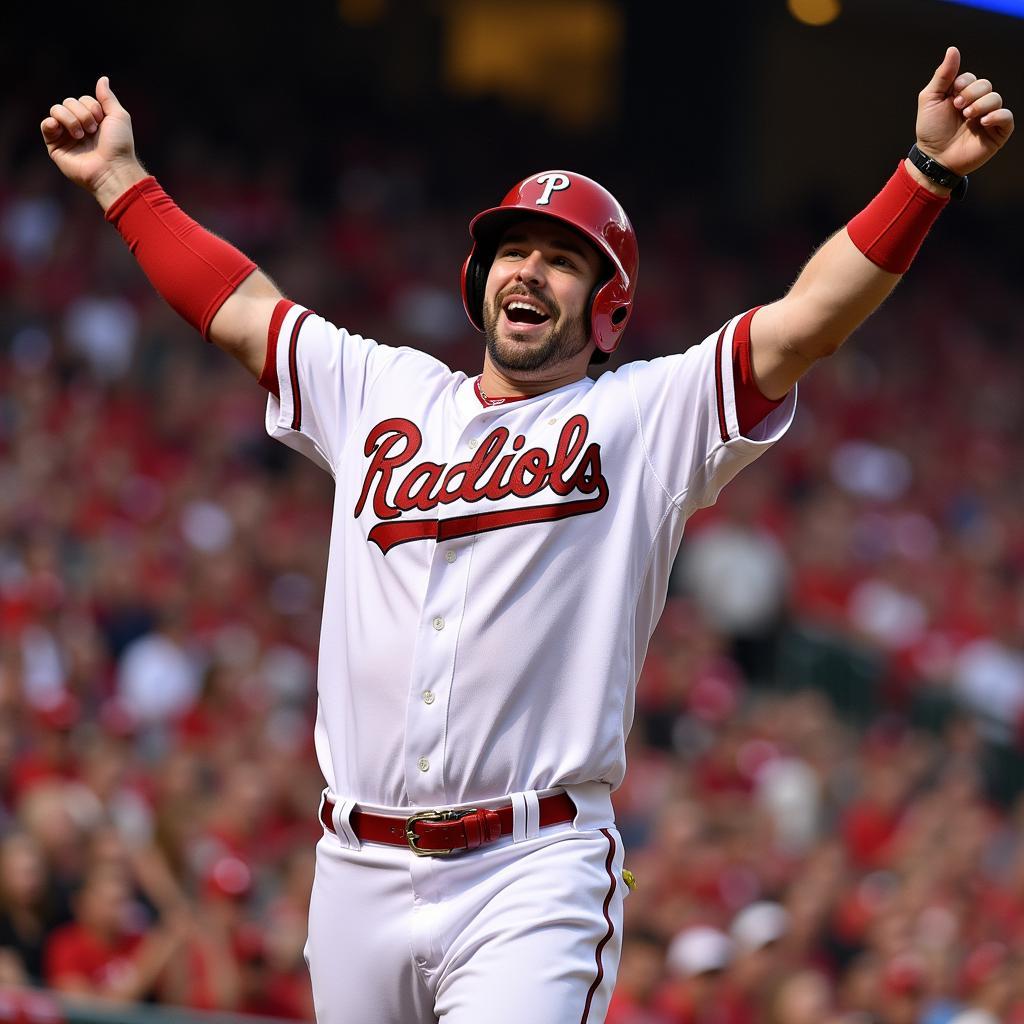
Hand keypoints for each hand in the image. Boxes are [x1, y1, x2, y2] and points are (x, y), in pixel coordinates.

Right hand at [40, 77, 146, 208]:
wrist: (112, 169)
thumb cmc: (119, 145)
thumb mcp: (119, 116)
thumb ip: (108, 98)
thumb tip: (103, 79)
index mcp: (93, 121)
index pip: (83, 99)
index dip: (92, 107)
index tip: (102, 121)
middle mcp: (79, 127)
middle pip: (69, 102)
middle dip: (82, 113)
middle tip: (93, 130)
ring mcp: (67, 136)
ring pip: (56, 110)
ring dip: (70, 118)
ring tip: (81, 135)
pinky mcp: (56, 147)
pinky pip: (45, 125)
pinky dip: (51, 123)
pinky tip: (59, 128)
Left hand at [915, 47, 1013, 175]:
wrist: (934, 159)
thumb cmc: (930, 131)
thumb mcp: (930, 99)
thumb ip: (942, 75)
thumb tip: (953, 49)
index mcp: (961, 96)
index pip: (972, 78)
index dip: (964, 83)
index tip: (952, 97)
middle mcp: (976, 105)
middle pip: (986, 85)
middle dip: (972, 93)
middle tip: (958, 107)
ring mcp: (988, 118)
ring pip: (996, 98)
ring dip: (981, 104)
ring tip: (967, 116)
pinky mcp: (996, 132)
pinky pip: (1007, 116)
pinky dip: (997, 115)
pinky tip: (982, 121)